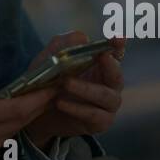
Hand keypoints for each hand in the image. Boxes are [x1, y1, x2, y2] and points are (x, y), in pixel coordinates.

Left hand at [22, 31, 125, 150]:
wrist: (40, 111)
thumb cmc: (52, 80)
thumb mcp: (52, 58)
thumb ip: (65, 44)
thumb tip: (83, 37)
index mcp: (102, 65)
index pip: (115, 53)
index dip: (118, 46)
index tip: (119, 38)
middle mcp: (110, 84)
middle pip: (116, 75)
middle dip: (110, 66)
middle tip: (101, 57)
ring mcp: (108, 104)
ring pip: (105, 96)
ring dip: (86, 88)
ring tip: (65, 83)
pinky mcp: (101, 122)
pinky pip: (94, 114)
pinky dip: (77, 108)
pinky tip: (61, 102)